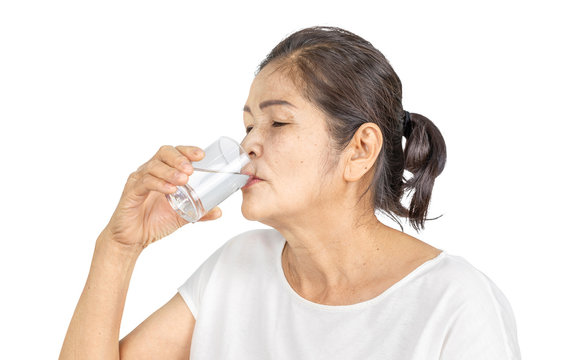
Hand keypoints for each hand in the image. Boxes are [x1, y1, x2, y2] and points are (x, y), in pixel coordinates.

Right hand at [102, 145, 221, 250]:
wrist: (133, 239)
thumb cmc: (155, 221)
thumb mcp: (182, 215)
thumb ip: (200, 212)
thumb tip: (219, 211)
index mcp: (164, 171)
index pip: (176, 152)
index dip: (188, 150)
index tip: (201, 155)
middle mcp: (151, 171)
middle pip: (164, 152)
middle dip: (179, 157)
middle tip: (191, 169)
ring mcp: (139, 179)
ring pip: (154, 166)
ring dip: (170, 171)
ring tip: (184, 180)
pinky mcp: (131, 191)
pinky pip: (145, 183)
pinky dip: (159, 184)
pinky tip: (170, 190)